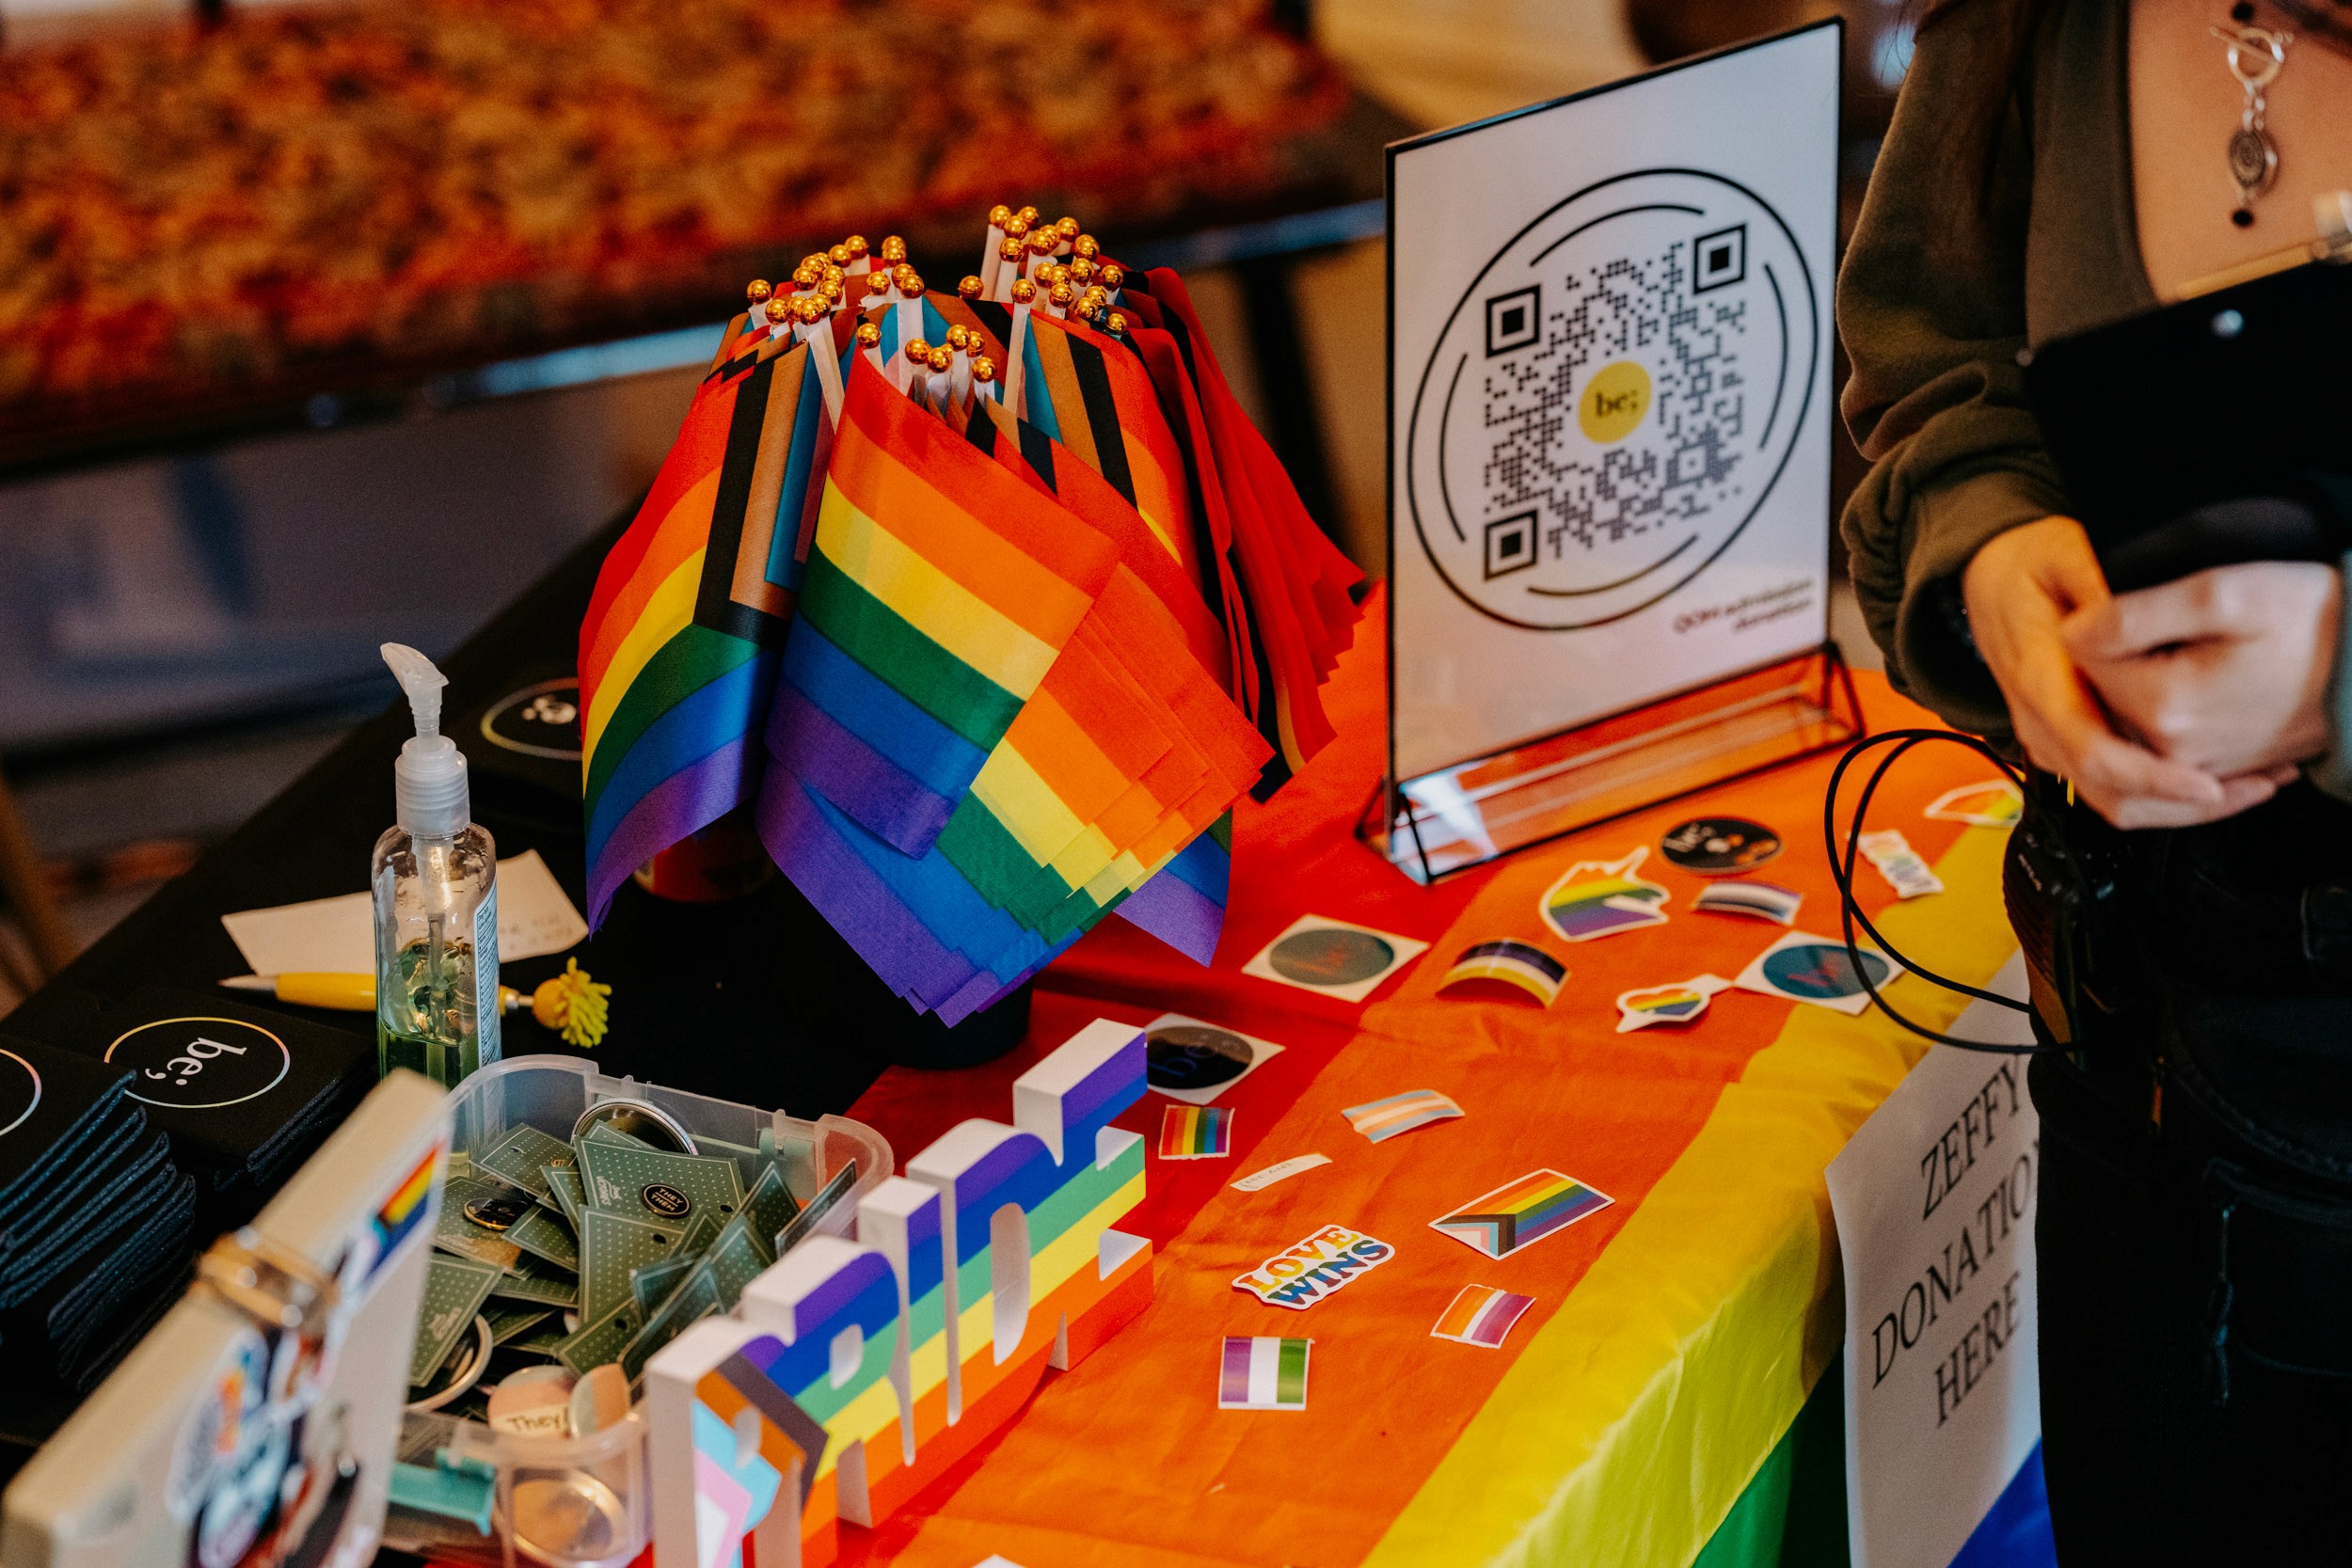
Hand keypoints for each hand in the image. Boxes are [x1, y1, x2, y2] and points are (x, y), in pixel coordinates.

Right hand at [1962, 517, 2281, 827]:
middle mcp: (2039, 720)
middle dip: (2182, 804)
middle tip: (2255, 787)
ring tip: (2249, 784)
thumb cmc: (2027, 565)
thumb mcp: (2065, 552)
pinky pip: (2109, 789)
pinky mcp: (2062, 743)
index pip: (2092, 751)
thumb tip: (2135, 613)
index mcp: (2040, 678)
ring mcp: (2048, 736)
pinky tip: (2213, 775)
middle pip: (2106, 792)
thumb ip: (2101, 581)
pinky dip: (2162, 794)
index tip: (2208, 783)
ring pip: (2110, 801)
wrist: (1988, 580)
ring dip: (2178, 806)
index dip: (2152, 777)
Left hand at [2063, 560, 2337, 778]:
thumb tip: (2075, 632)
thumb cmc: (2316, 624)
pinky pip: (2157, 750)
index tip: (2124, 605)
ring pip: (2124, 724)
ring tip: (2167, 652)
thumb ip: (2136, 614)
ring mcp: (2196, 768)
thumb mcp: (2226, 594)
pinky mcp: (2217, 771)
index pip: (2081, 662)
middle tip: (2151, 626)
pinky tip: (2182, 682)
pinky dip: (2155, 716)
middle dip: (2109, 660)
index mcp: (2164, 708)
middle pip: (2098, 699)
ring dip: (2129, 689)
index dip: (2095, 624)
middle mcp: (2172, 752)